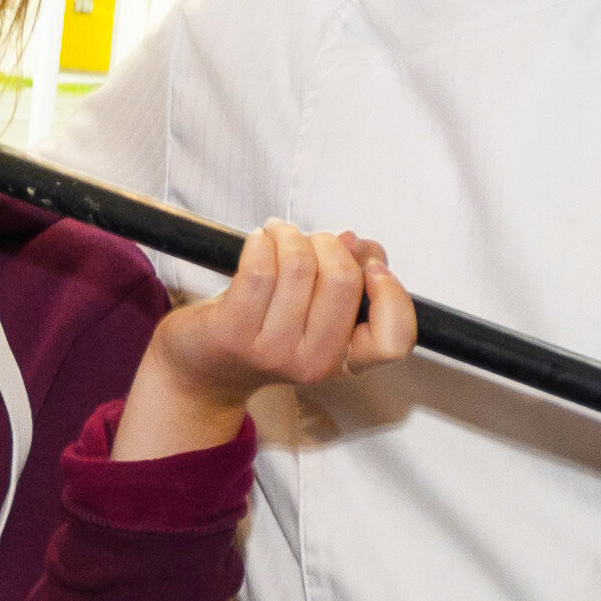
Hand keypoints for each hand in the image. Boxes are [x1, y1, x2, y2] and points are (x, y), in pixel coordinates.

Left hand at [120, 223, 412, 460]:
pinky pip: (259, 268)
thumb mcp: (320, 309)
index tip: (371, 267)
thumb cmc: (268, 325)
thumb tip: (355, 244)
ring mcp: (273, 351)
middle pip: (343, 279)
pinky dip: (262, 241)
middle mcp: (314, 363)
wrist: (206, 365)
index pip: (394, 340)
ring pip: (298, 265)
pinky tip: (259, 241)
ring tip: (278, 237)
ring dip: (289, 235)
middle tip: (310, 241)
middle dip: (328, 243)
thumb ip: (355, 273)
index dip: (391, 293)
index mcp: (346, 359)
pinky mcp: (234, 332)